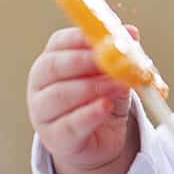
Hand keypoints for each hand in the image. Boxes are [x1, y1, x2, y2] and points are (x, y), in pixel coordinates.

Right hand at [26, 25, 138, 173]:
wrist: (99, 141)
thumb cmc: (102, 99)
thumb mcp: (114, 75)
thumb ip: (120, 55)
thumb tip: (132, 32)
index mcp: (53, 60)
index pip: (59, 43)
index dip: (80, 38)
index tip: (103, 37)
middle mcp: (41, 84)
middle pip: (54, 67)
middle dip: (84, 61)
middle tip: (110, 60)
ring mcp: (42, 111)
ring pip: (60, 95)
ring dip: (92, 87)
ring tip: (119, 85)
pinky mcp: (54, 137)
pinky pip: (70, 124)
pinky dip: (90, 114)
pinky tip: (106, 107)